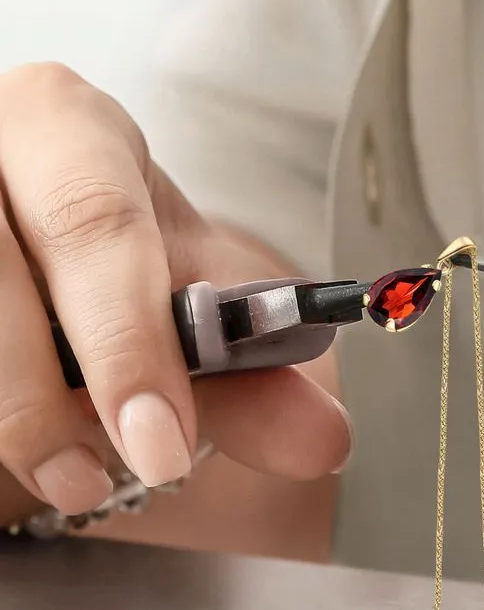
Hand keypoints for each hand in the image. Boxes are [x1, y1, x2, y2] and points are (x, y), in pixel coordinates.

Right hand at [0, 63, 350, 521]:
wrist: (41, 228)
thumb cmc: (118, 253)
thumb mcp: (183, 295)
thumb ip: (247, 372)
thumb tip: (325, 440)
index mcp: (66, 126)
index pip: (96, 224)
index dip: (127, 342)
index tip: (162, 447)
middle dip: (43, 403)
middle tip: (96, 483)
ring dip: (13, 417)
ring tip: (73, 478)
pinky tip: (33, 439)